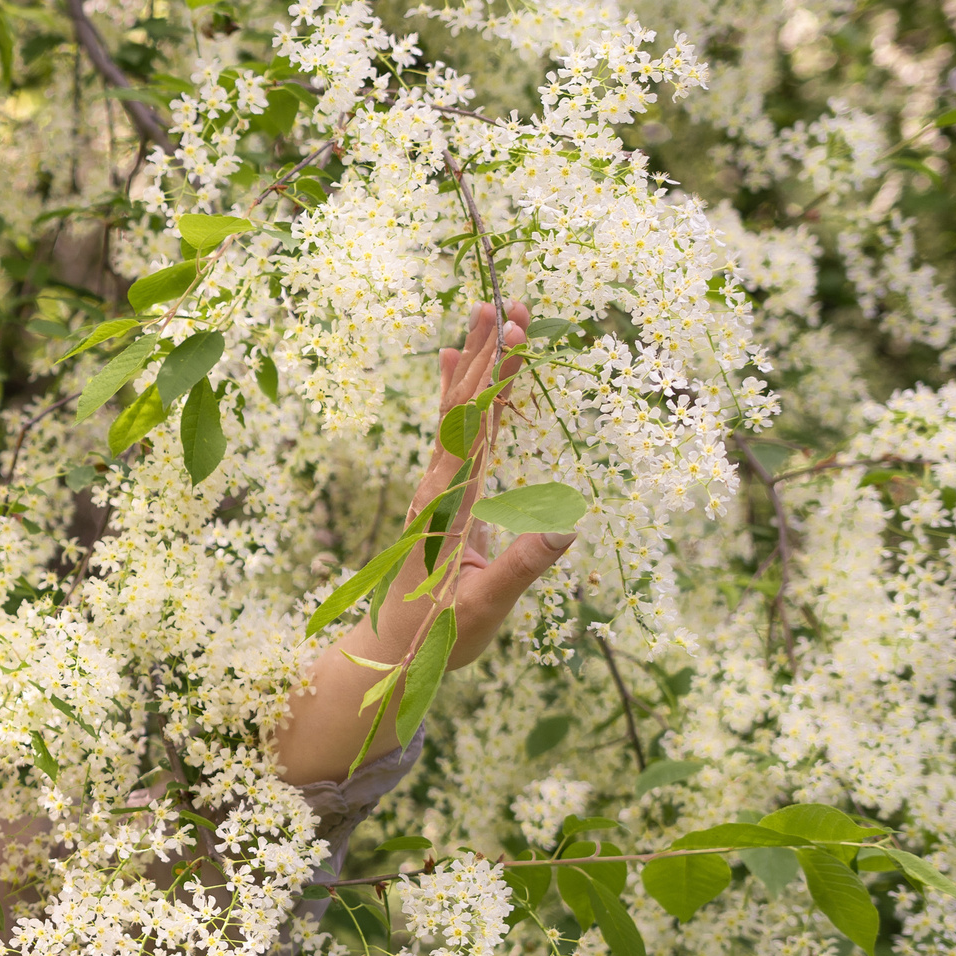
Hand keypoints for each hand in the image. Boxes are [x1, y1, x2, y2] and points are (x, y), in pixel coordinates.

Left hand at [411, 299, 570, 667]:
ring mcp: (435, 487)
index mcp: (446, 505)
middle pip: (462, 409)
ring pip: (456, 414)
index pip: (473, 430)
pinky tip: (454, 361)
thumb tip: (566, 531)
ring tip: (487, 312)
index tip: (512, 335)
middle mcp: (436, 486)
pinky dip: (457, 394)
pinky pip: (452, 433)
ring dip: (475, 364)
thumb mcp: (483, 608)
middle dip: (486, 355)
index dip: (493, 381)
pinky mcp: (441, 494)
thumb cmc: (436, 636)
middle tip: (506, 301)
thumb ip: (519, 570)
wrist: (389, 653)